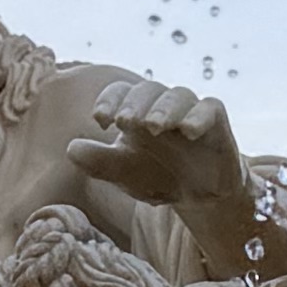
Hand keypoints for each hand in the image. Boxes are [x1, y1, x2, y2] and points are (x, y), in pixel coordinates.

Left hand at [67, 83, 249, 247]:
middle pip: (147, 89)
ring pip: (178, 95)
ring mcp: (189, 110)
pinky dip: (198, 116)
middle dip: (134, 103)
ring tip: (154, 125)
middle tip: (125, 121)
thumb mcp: (124, 174)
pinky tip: (189, 131)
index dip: (109, 100)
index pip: (120, 92)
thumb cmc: (157, 176)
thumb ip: (100, 162)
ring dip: (164, 108)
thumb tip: (71, 149)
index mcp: (135, 111)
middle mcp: (161, 105)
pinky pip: (209, 108)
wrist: (198, 196)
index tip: (100, 120)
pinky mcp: (215, 120)